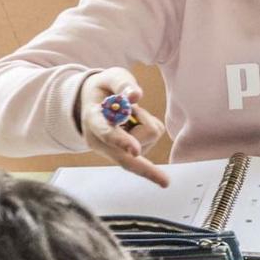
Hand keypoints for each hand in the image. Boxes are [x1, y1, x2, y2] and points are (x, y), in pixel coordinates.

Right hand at [77, 68, 169, 186]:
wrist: (92, 101)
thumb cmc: (104, 88)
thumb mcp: (110, 77)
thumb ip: (122, 84)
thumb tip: (136, 95)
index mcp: (92, 120)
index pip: (106, 132)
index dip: (121, 141)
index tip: (135, 150)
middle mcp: (102, 141)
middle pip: (124, 159)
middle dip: (146, 169)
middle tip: (166, 183)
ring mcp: (115, 150)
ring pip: (148, 137)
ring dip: (144, 119)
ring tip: (128, 112)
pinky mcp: (130, 152)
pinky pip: (154, 134)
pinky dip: (148, 123)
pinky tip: (133, 121)